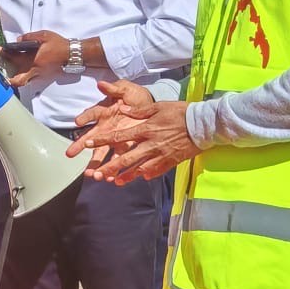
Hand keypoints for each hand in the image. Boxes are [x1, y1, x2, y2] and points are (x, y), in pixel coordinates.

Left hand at [0, 30, 69, 86]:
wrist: (71, 54)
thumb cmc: (59, 45)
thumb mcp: (44, 35)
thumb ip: (29, 37)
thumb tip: (18, 40)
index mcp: (34, 60)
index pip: (15, 59)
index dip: (5, 55)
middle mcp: (36, 70)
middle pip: (17, 78)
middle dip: (6, 73)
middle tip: (0, 66)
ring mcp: (39, 75)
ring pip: (23, 81)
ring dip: (14, 77)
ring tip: (7, 69)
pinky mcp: (43, 76)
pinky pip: (29, 78)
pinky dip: (22, 76)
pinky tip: (20, 68)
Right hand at [66, 79, 155, 167]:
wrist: (150, 107)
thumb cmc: (135, 97)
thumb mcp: (127, 90)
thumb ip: (114, 89)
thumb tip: (101, 84)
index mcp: (104, 112)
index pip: (92, 114)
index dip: (85, 117)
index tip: (78, 122)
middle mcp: (105, 127)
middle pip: (90, 137)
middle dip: (80, 146)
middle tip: (70, 154)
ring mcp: (113, 138)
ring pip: (100, 152)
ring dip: (95, 163)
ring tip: (90, 173)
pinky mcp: (123, 147)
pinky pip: (116, 158)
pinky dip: (112, 169)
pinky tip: (109, 178)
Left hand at [78, 99, 197, 183]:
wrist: (203, 125)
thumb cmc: (181, 112)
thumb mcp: (159, 106)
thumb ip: (141, 109)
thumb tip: (124, 109)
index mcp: (146, 129)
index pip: (119, 136)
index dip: (101, 140)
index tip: (86, 143)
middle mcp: (151, 144)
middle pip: (127, 158)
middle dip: (111, 167)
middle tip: (98, 174)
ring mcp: (161, 154)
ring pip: (140, 168)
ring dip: (127, 176)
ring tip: (116, 182)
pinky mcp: (171, 161)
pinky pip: (157, 170)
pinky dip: (148, 174)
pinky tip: (141, 177)